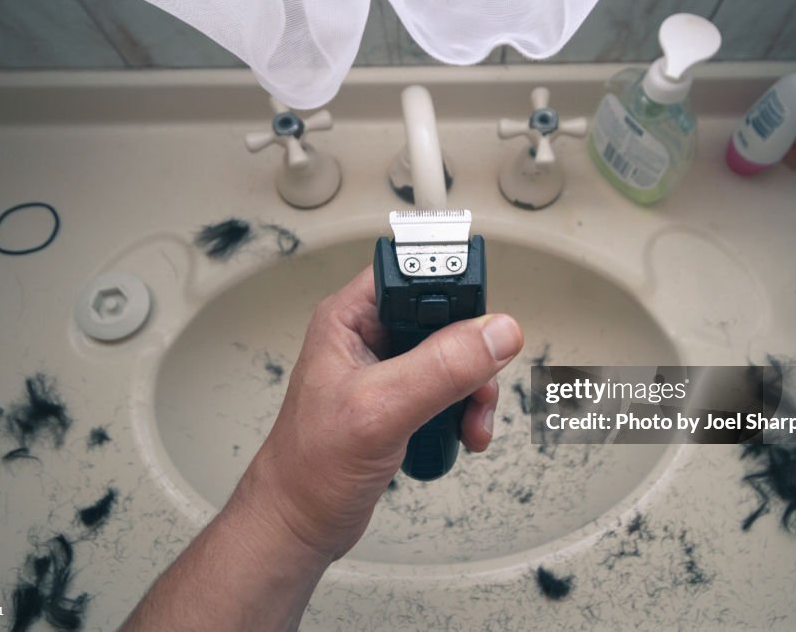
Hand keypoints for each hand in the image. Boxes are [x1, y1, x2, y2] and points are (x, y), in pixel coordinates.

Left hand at [230, 265, 523, 560]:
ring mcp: (388, 370)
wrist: (300, 523)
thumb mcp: (380, 410)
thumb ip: (440, 367)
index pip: (412, 273)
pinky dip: (467, 410)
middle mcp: (370, 337)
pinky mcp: (403, 400)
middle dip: (473, 350)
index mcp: (350, 318)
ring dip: (476, 387)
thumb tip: (495, 332)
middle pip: (445, 314)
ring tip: (471, 420)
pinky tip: (463, 434)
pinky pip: (452, 389)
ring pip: (456, 355)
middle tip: (479, 380)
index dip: (451, 285)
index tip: (483, 318)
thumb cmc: (308, 468)